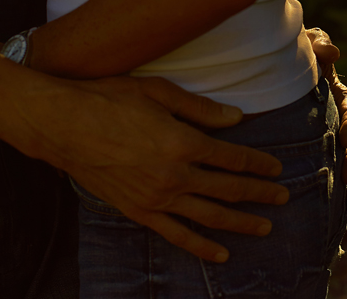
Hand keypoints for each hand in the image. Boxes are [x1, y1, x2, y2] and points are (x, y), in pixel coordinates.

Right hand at [17, 74, 288, 262]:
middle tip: (283, 197)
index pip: (233, 157)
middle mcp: (174, 175)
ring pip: (209, 216)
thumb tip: (237, 118)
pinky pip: (176, 234)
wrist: (63, 125)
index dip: (258, 164)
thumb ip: (199, 109)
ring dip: (241, 222)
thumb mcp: (157, 92)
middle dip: (260, 193)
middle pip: (229, 188)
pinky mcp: (138, 211)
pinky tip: (221, 254)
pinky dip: (201, 247)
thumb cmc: (108, 99)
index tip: (276, 168)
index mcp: (182, 142)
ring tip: (265, 226)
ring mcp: (156, 197)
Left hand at [307, 27, 346, 206]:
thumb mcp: (306, 42)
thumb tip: (332, 54)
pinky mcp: (317, 151)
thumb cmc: (292, 52)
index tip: (344, 134)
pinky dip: (340, 187)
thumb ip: (319, 44)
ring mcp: (329, 137)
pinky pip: (332, 170)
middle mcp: (338, 118)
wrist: (272, 66)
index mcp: (338, 95)